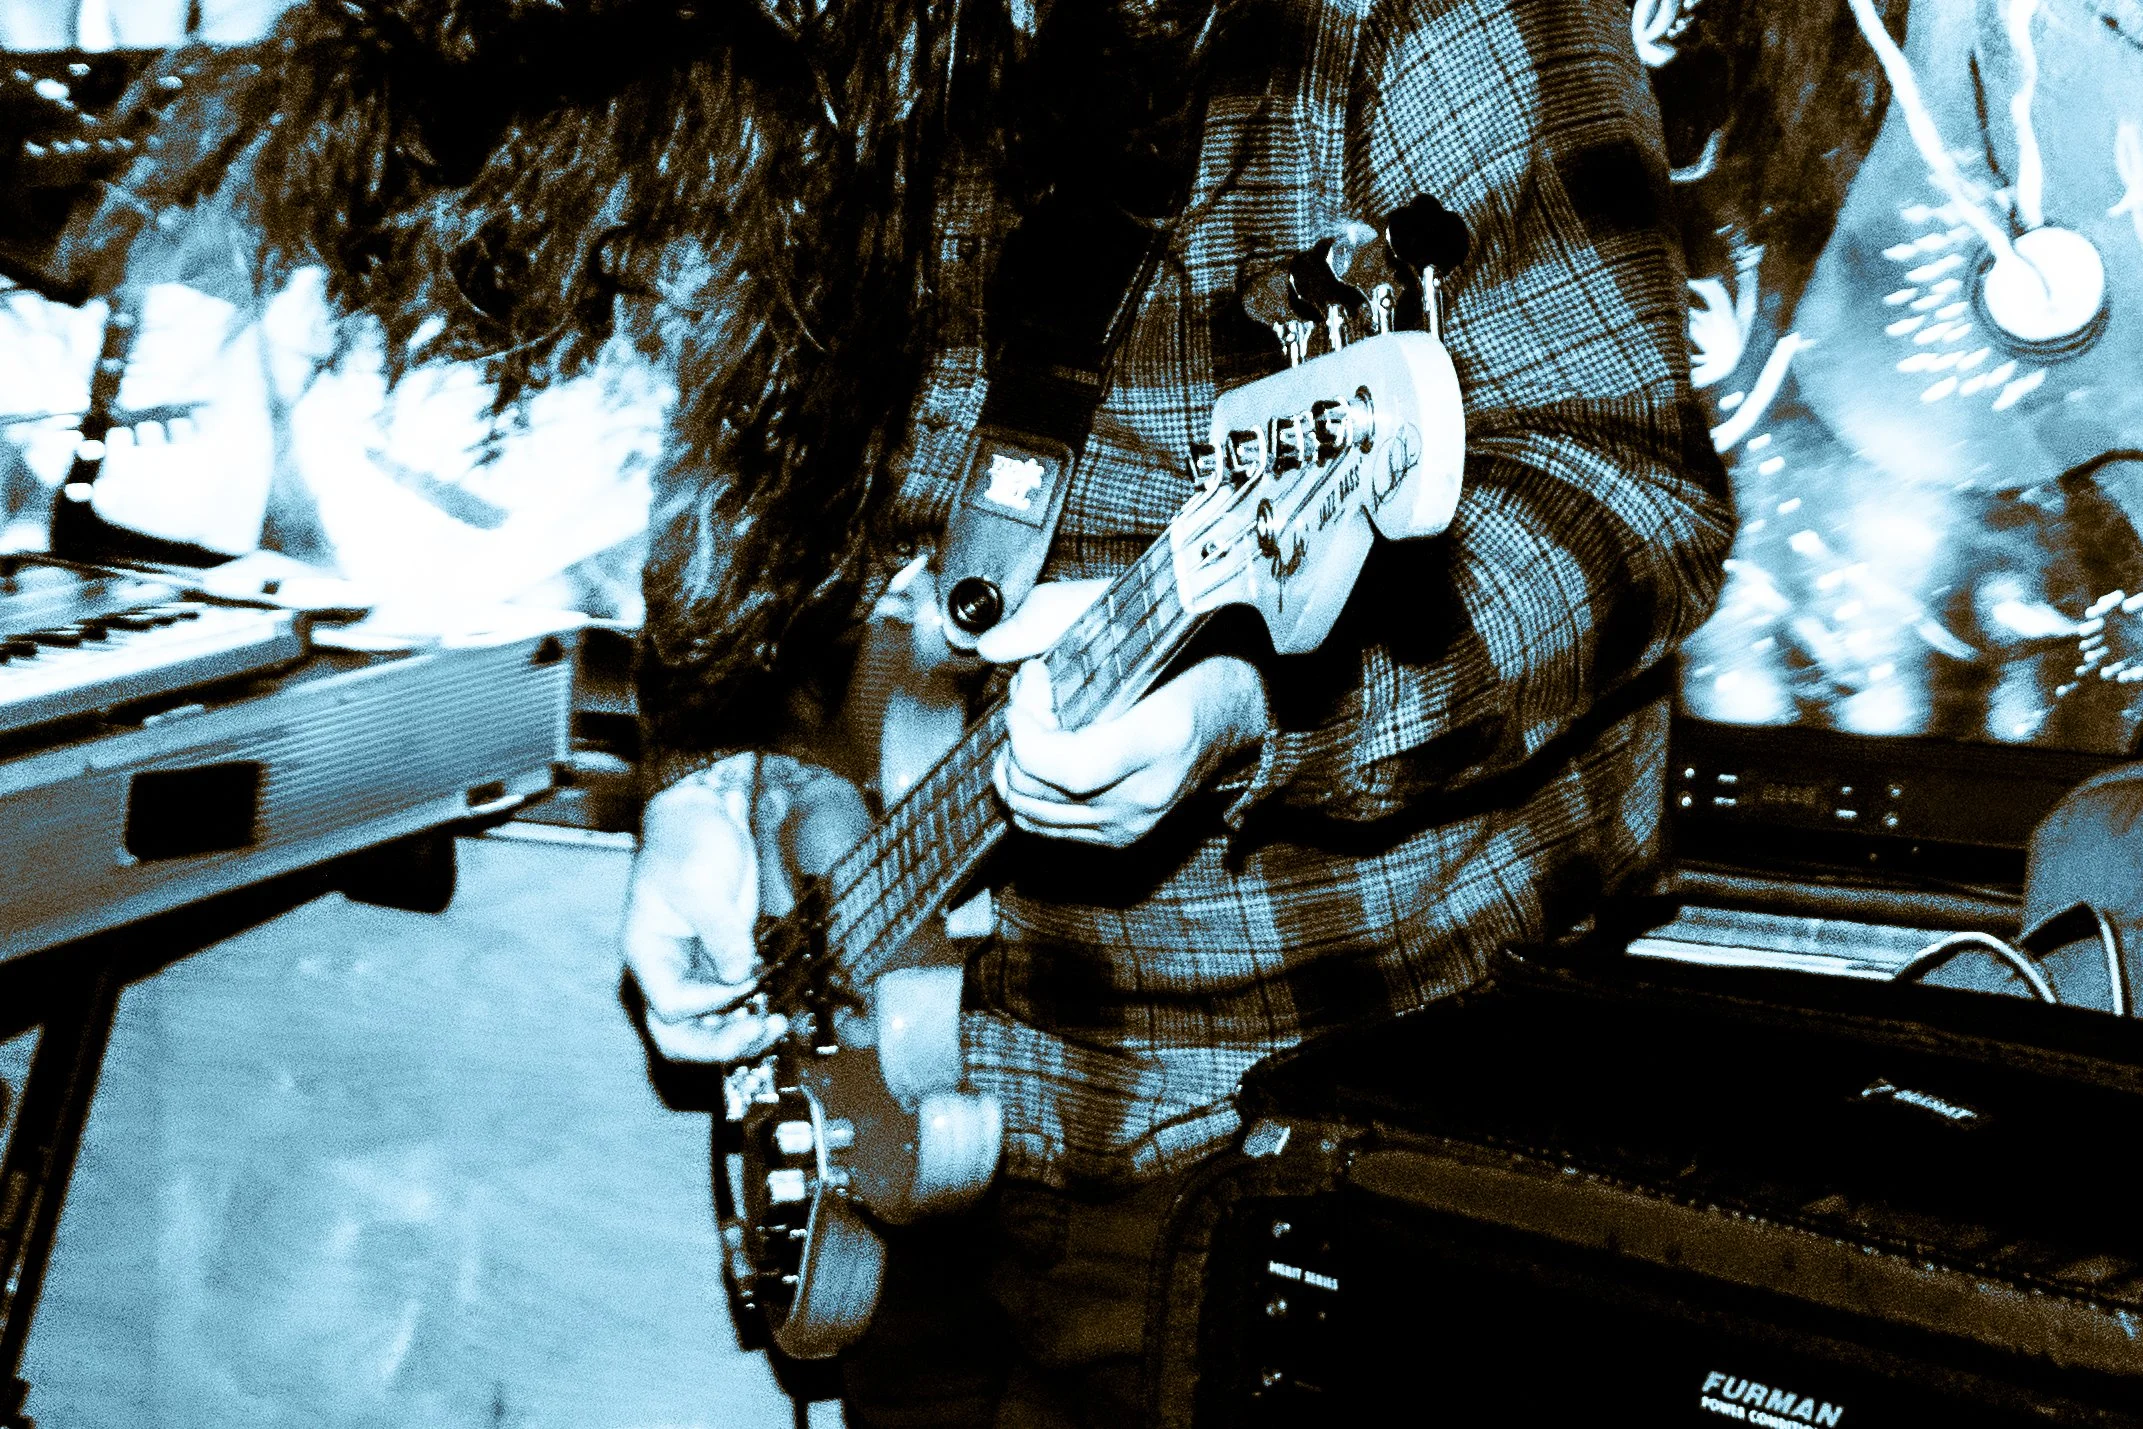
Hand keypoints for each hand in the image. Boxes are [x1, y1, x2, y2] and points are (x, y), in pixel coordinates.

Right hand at [620, 758, 786, 1061]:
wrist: (705, 813)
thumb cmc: (687, 840)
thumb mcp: (700, 884)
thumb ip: (720, 932)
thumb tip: (740, 976)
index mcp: (648, 953)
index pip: (672, 1006)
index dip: (710, 1004)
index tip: (743, 980)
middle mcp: (668, 969)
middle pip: (682, 1034)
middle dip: (721, 1042)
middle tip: (761, 1031)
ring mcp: (697, 967)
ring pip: (711, 1025)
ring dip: (741, 1032)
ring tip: (776, 1024)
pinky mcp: (725, 958)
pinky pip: (736, 1000)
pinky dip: (755, 1010)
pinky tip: (780, 1006)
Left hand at [977, 581, 1269, 846]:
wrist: (1238, 706)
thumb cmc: (1189, 653)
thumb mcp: (1131, 615)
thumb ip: (1054, 616)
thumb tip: (991, 646)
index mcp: (1161, 738)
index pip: (1069, 768)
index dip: (1027, 732)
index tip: (1031, 682)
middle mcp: (1147, 792)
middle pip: (1039, 793)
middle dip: (1014, 737)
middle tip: (1032, 690)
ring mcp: (1133, 822)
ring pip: (1030, 815)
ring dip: (1014, 764)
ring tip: (1036, 718)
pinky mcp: (1120, 835)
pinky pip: (1044, 827)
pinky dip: (1027, 791)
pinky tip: (1043, 750)